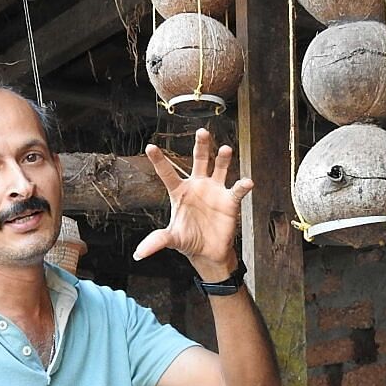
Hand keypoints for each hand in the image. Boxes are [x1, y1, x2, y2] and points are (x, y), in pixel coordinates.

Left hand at [134, 128, 253, 278]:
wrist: (208, 252)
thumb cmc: (188, 240)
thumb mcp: (171, 239)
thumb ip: (157, 241)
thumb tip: (139, 254)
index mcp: (179, 191)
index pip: (167, 172)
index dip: (159, 160)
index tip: (150, 146)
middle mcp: (197, 185)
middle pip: (199, 160)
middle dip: (201, 145)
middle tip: (202, 131)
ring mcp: (214, 190)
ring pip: (220, 168)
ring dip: (223, 159)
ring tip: (226, 149)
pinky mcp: (229, 201)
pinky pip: (236, 190)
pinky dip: (242, 186)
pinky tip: (247, 182)